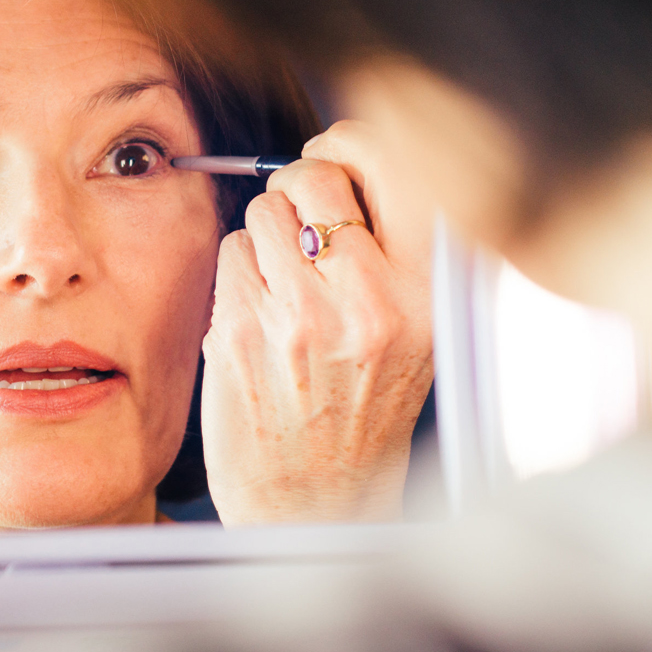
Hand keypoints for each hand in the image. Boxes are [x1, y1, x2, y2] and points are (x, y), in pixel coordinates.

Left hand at [202, 120, 433, 523]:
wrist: (315, 505)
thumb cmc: (362, 417)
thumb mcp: (414, 337)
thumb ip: (394, 254)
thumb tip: (347, 163)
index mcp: (422, 296)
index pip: (391, 166)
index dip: (351, 146)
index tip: (337, 155)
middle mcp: (367, 303)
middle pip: (314, 177)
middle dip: (298, 190)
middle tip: (301, 226)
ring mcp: (299, 317)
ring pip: (262, 213)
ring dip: (265, 239)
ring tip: (283, 290)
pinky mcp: (240, 332)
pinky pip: (229, 255)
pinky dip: (237, 275)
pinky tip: (258, 318)